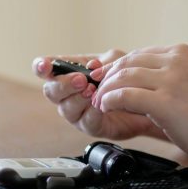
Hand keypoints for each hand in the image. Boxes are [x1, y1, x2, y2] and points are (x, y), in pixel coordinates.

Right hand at [32, 50, 164, 140]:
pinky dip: (92, 112)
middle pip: (51, 91)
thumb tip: (91, 66)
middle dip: (64, 84)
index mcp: (69, 74)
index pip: (46, 69)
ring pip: (66, 108)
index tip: (45, 66)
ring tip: (93, 91)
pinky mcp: (91, 126)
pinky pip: (85, 120)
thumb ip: (103, 61)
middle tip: (81, 79)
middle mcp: (68, 94)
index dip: (41, 67)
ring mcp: (77, 112)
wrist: (146, 99)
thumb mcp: (117, 61)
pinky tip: (100, 105)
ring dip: (78, 98)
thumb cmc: (127, 78)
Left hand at [91, 44, 187, 162]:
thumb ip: (163, 77)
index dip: (115, 67)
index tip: (102, 79)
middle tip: (96, 91)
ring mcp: (171, 80)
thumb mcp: (187, 82)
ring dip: (106, 90)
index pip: (137, 54)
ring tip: (100, 102)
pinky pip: (126, 96)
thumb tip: (129, 82)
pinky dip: (111, 101)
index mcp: (180, 53)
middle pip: (127, 62)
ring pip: (123, 77)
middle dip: (106, 77)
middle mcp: (175, 61)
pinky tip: (107, 107)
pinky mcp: (166, 101)